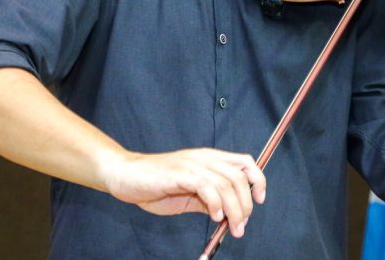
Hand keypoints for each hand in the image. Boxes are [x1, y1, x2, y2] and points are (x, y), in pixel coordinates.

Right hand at [100, 148, 266, 237]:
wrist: (125, 175)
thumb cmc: (155, 184)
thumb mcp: (188, 194)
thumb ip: (208, 200)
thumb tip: (227, 214)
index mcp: (209, 159)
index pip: (245, 162)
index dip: (258, 180)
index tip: (259, 201)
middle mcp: (205, 158)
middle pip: (239, 177)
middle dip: (246, 204)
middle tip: (241, 225)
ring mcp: (192, 164)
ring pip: (227, 183)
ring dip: (234, 209)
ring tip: (232, 226)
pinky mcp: (180, 173)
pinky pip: (207, 186)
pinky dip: (216, 203)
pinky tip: (214, 216)